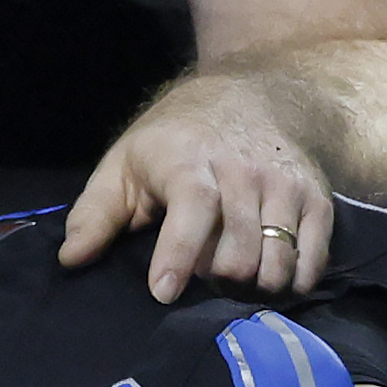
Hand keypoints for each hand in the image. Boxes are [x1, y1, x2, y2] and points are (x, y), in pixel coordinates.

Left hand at [62, 74, 335, 301]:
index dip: (179, 253)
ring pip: (277, 257)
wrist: (250, 94)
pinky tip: (270, 277)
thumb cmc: (174, 140)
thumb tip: (71, 259)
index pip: (193, 206)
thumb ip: (95, 214)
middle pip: (239, 247)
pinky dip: (293, 280)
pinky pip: (312, 257)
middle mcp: (243, 169)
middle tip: (202, 278)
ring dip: (253, 285)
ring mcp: (284, 183)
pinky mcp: (316, 197)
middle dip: (217, 279)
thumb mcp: (124, 164)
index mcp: (189, 159)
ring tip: (233, 277)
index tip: (164, 293)